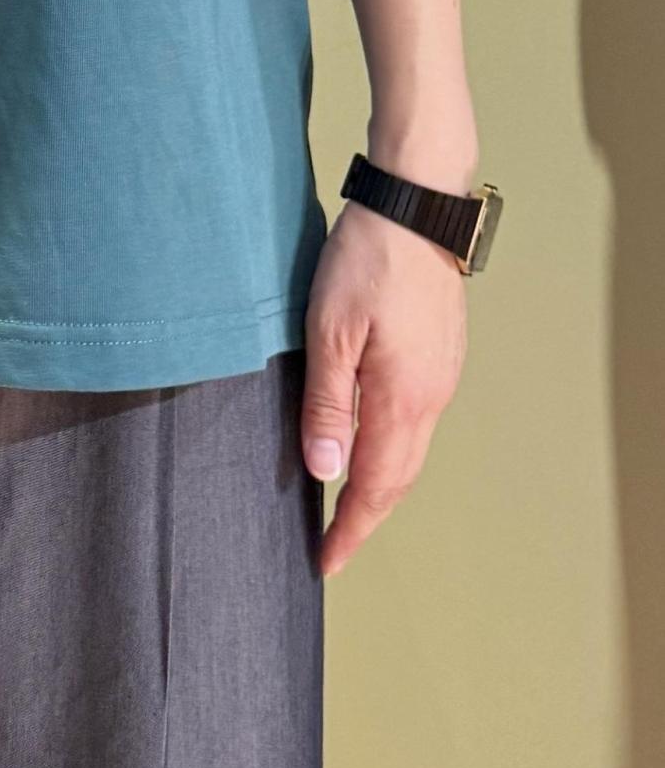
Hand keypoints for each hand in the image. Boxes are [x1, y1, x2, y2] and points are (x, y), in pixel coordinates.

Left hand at [300, 194, 467, 577]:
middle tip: (333, 546)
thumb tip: (324, 471)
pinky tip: (371, 442)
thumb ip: (327, 404)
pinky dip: (392, 448)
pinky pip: (416, 421)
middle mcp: (430, 397)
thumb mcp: (330, 330)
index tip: (326, 562)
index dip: (349, 529)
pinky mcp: (441, 354)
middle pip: (397, 478)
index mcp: (402, 399)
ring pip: (410, 450)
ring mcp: (441, 375)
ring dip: (380, 484)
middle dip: (365, 518)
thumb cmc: (368, 260)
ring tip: (347, 505)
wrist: (418, 205)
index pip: (374, 486)